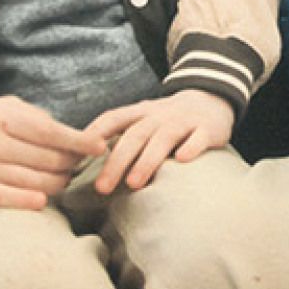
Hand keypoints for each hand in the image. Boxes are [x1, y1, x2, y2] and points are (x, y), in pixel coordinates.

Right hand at [0, 96, 106, 209]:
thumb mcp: (8, 108)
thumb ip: (41, 121)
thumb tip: (80, 141)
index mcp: (2, 116)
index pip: (49, 132)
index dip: (78, 141)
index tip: (100, 147)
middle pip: (45, 160)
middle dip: (69, 165)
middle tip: (76, 166)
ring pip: (32, 182)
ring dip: (55, 184)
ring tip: (62, 180)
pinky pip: (3, 198)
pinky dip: (25, 201)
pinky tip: (42, 202)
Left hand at [84, 90, 234, 194]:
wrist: (210, 100)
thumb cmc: (167, 120)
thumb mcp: (142, 120)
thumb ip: (118, 135)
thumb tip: (82, 159)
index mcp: (140, 112)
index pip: (113, 118)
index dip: (95, 132)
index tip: (78, 154)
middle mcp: (159, 115)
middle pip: (135, 135)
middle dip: (117, 162)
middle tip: (102, 188)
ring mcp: (184, 121)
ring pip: (163, 138)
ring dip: (147, 160)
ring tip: (134, 184)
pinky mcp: (208, 129)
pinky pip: (199, 138)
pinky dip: (191, 147)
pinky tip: (182, 160)